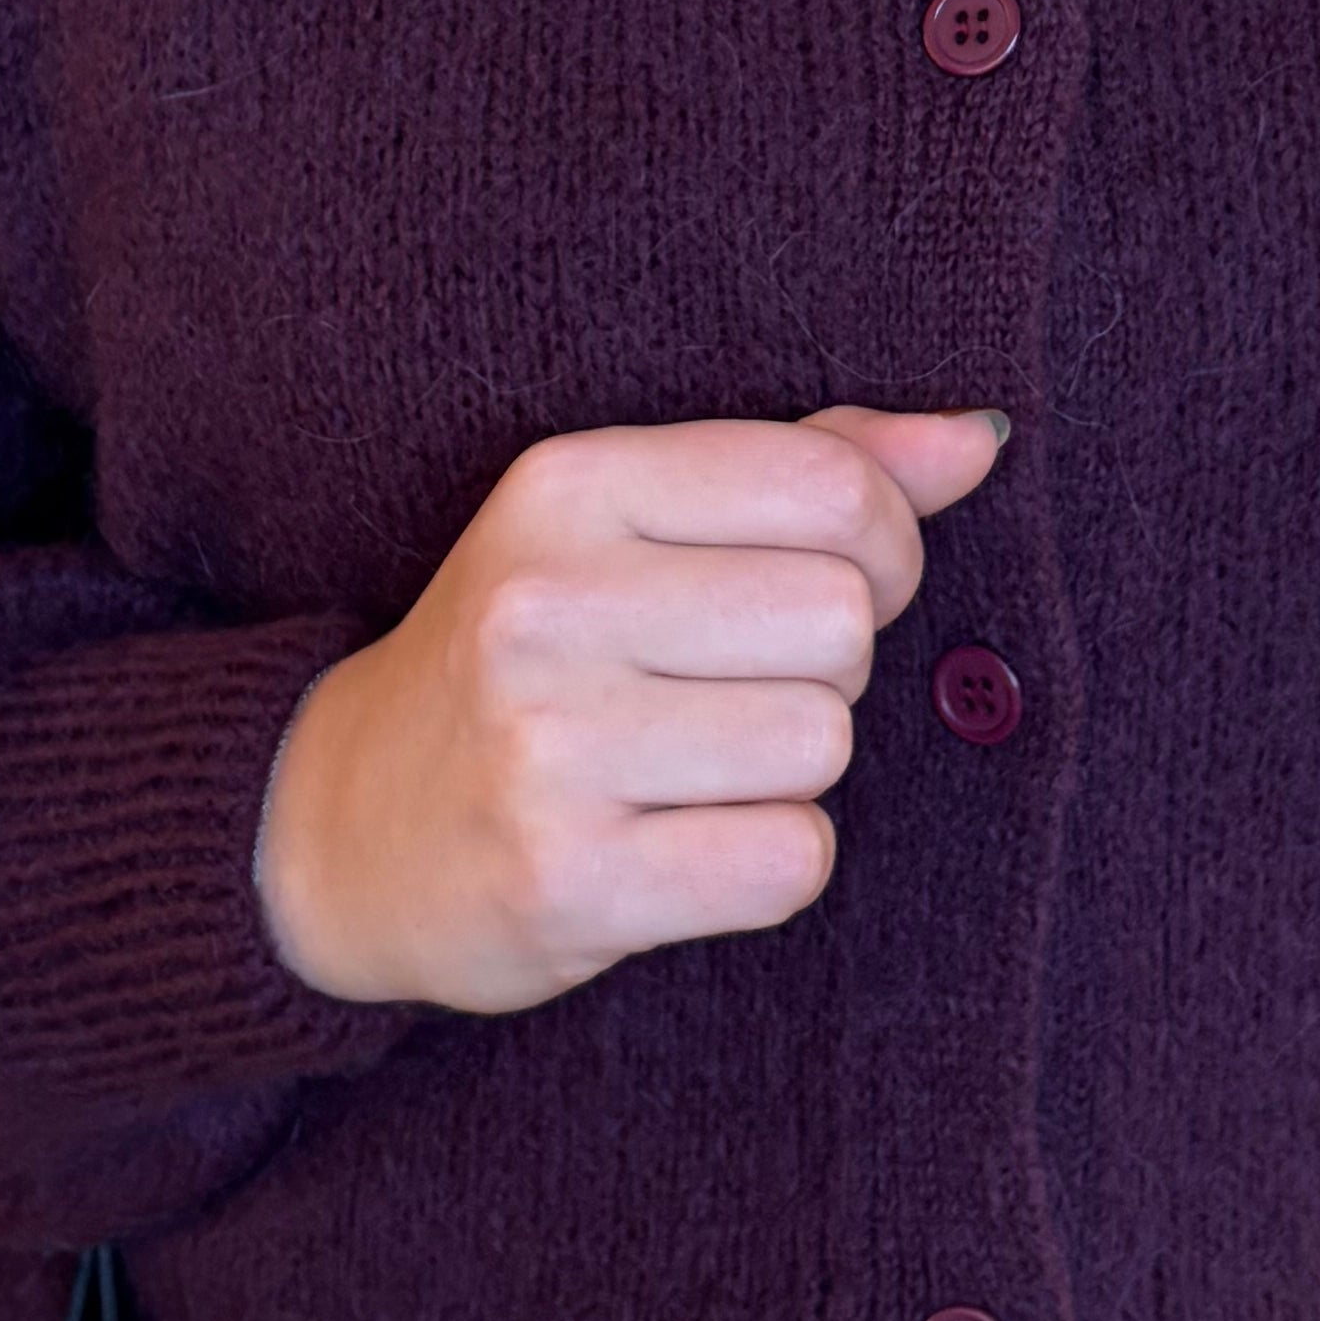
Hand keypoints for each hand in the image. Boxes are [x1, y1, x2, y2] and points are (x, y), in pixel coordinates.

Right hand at [253, 403, 1006, 1012]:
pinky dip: (763, 864)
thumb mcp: (631, 526)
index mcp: (566, 486)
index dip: (879, 550)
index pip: (832, 490)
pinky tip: (678, 847)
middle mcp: (545, 603)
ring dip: (789, 773)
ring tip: (688, 769)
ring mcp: (547, 747)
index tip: (817, 587)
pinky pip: (785, 862)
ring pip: (822, 745)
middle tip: (725, 694)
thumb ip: (810, 468)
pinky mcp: (565, 881)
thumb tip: (976, 438)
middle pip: (840, 624)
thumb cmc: (530, 660)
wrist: (343, 828)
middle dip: (821, 671)